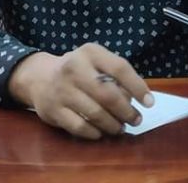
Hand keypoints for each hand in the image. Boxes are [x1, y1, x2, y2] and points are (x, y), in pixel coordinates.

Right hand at [7, 43, 154, 139]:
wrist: (38, 76)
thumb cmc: (77, 69)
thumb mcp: (93, 61)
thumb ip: (113, 74)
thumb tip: (135, 99)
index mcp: (89, 53)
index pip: (119, 68)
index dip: (137, 86)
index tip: (149, 102)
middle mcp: (74, 68)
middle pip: (108, 94)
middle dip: (127, 111)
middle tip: (136, 120)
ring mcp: (62, 90)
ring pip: (95, 113)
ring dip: (113, 125)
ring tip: (120, 128)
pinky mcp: (53, 110)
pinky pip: (80, 127)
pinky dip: (95, 133)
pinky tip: (101, 132)